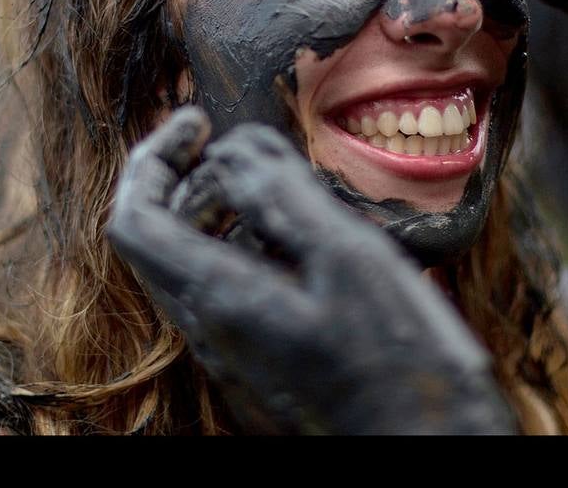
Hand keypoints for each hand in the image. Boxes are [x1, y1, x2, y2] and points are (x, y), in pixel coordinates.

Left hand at [106, 107, 515, 433]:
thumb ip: (283, 195)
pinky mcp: (264, 368)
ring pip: (197, 264)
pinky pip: (234, 291)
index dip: (154, 158)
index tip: (199, 122)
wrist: (430, 444)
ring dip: (223, 211)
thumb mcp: (348, 257)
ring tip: (281, 184)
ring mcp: (237, 356)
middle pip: (160, 238)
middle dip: (189, 177)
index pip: (137, 218)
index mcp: (221, 300)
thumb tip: (233, 148)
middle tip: (238, 146)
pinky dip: (251, 245)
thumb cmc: (402, 360)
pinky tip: (308, 239)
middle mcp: (214, 333)